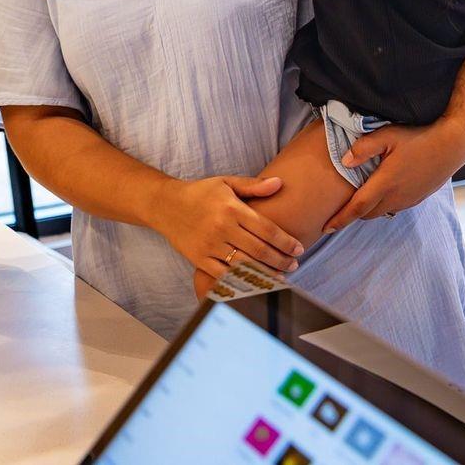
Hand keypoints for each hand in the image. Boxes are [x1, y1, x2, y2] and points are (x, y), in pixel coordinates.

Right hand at [149, 175, 305, 279]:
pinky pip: (224, 275)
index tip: (299, 249)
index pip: (266, 229)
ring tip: (281, 275)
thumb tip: (279, 183)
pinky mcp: (199, 259)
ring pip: (244, 265)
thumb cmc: (201, 193)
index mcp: (231, 208)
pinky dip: (242, 281)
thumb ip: (253, 186)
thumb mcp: (226, 182)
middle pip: (259, 250)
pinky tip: (255, 282)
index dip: (285, 241)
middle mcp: (222, 228)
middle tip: (294, 264)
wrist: (166, 205)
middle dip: (281, 260)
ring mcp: (210, 246)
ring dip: (266, 273)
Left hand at [322, 120, 464, 233]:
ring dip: (366, 211)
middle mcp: (396, 196)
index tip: (325, 227)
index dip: (340, 219)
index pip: (357, 207)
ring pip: (380, 212)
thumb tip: (344, 161)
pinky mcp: (416, 199)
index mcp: (385, 183)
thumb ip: (363, 148)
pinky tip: (378, 194)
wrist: (452, 145)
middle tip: (335, 214)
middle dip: (351, 216)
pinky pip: (393, 208)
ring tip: (354, 204)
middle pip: (367, 214)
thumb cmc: (418, 137)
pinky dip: (381, 206)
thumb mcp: (387, 135)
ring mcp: (408, 200)